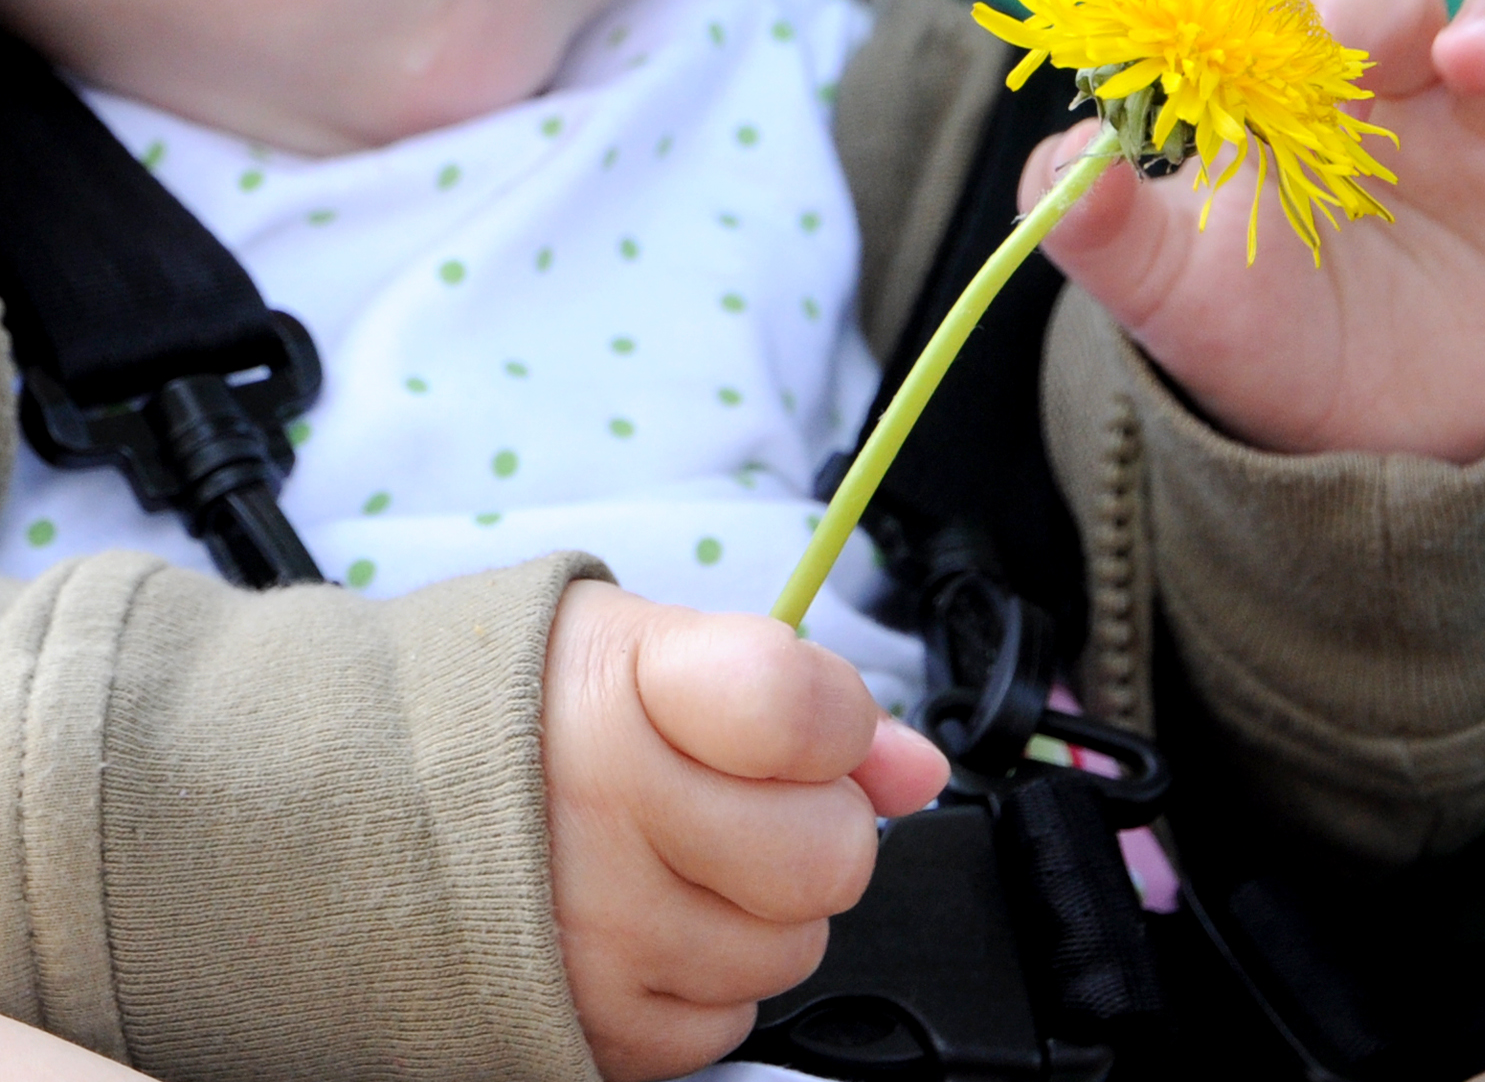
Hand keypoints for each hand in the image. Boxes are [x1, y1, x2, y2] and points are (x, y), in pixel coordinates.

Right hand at [541, 581, 948, 1081]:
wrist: (376, 803)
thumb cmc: (534, 709)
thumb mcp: (658, 647)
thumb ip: (803, 694)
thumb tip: (919, 768)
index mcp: (625, 685)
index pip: (803, 710)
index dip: (836, 719)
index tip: (803, 721)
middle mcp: (604, 813)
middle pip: (827, 854)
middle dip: (815, 822)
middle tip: (746, 796)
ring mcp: (593, 933)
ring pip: (791, 949)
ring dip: (764, 907)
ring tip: (681, 854)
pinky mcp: (586, 1026)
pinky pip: (727, 1024)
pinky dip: (709, 979)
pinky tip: (652, 916)